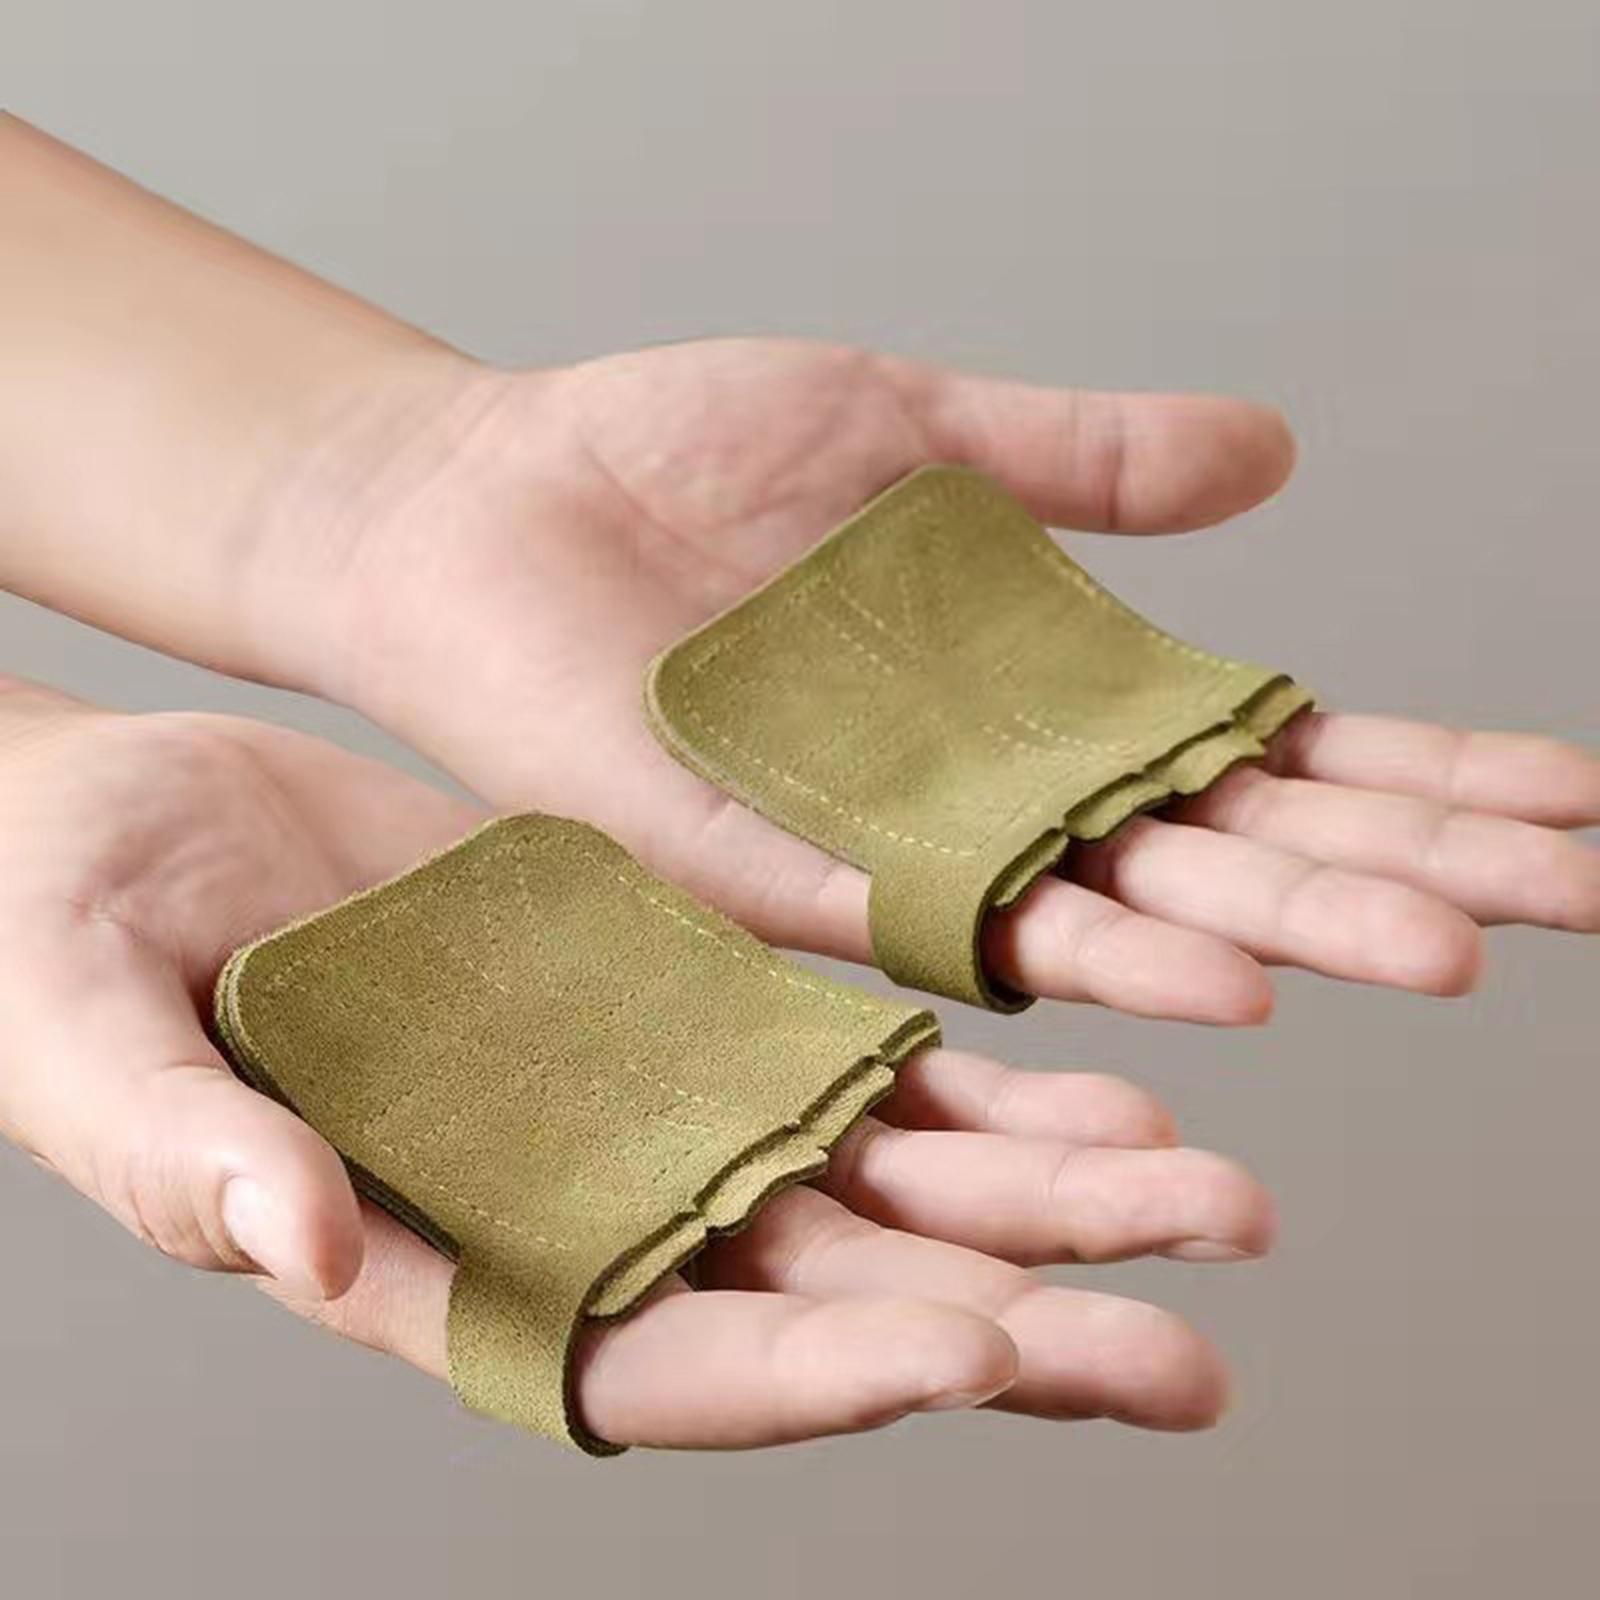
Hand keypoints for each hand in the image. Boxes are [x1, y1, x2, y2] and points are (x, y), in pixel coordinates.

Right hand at [0, 676, 1274, 1446]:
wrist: (143, 830)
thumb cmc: (72, 944)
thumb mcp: (93, 1038)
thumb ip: (183, 1150)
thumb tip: (289, 1242)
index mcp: (452, 1264)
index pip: (647, 1360)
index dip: (801, 1376)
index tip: (962, 1353)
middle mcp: (587, 1209)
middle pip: (824, 1302)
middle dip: (1007, 1321)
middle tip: (1191, 1340)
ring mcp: (652, 1108)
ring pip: (886, 1182)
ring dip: (1049, 1198)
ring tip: (1214, 1199)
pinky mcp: (689, 1001)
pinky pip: (864, 1056)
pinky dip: (990, 1073)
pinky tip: (1122, 1071)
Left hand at [307, 337, 1599, 1022]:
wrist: (486, 495)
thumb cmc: (675, 453)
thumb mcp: (913, 425)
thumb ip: (1083, 459)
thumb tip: (1277, 455)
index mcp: (1029, 692)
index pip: (1262, 751)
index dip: (1416, 776)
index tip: (1571, 808)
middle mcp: (981, 792)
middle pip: (1222, 847)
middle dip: (1392, 870)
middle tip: (1564, 906)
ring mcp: (886, 844)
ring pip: (1113, 911)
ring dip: (1275, 929)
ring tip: (1429, 945)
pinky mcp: (773, 875)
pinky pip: (949, 930)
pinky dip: (1082, 949)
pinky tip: (1206, 973)